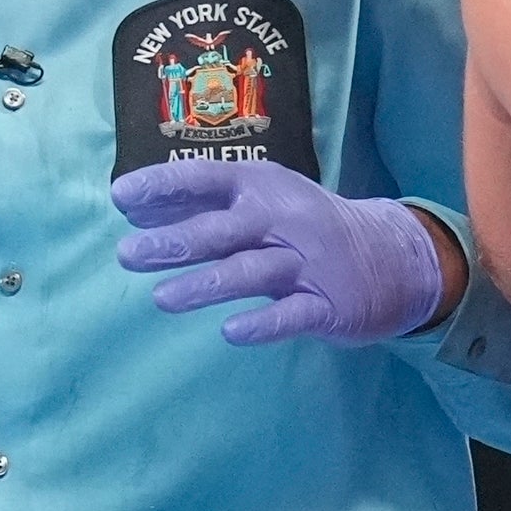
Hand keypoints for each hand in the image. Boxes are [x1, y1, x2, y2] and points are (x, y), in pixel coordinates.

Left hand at [109, 161, 447, 346]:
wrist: (389, 257)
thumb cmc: (303, 227)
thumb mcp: (259, 202)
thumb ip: (201, 205)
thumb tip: (133, 208)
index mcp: (261, 185)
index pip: (206, 177)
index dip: (164, 185)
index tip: (121, 196)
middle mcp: (282, 218)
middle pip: (223, 229)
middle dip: (174, 240)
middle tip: (126, 254)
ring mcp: (306, 262)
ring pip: (251, 271)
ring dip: (206, 285)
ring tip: (162, 299)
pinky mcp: (327, 304)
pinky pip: (292, 315)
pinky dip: (263, 323)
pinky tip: (231, 333)